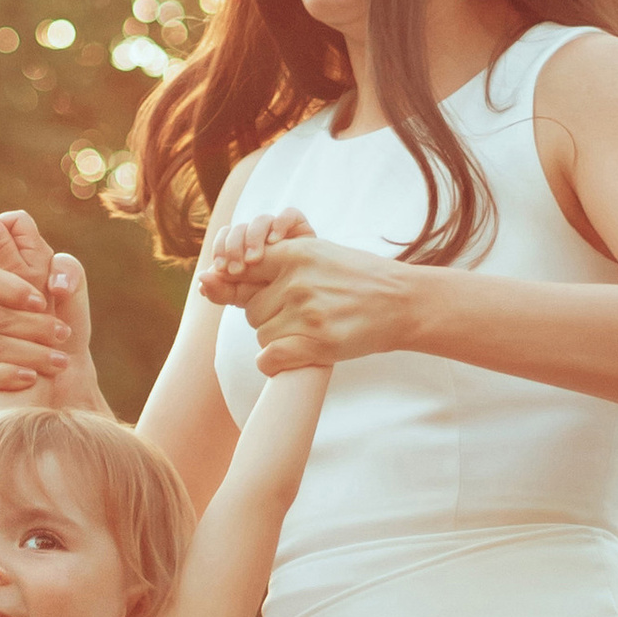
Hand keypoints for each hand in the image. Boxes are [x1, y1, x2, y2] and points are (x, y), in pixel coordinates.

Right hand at [0, 211, 99, 407]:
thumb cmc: (60, 321)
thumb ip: (67, 270)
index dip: (13, 291)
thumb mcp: (70, 290)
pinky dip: (8, 375)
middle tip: (63, 334)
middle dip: (33, 326)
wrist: (61, 370)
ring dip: (30, 353)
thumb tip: (58, 285)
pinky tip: (31, 377)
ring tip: (59, 361)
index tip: (42, 303)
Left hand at [197, 206, 314, 304]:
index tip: (221, 269)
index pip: (225, 238)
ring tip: (254, 258)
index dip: (220, 249)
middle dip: (233, 245)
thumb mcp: (253, 301)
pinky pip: (290, 215)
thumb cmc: (287, 310)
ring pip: (261, 220)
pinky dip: (280, 223)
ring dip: (253, 236)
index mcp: (245, 254)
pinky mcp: (304, 232)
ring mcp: (283, 235)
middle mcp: (262, 241)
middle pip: (240, 228)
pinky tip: (276, 242)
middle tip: (235, 268)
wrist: (322, 307)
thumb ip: (227, 292)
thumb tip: (201, 281)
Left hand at [197, 220, 422, 371]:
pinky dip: (273, 363)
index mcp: (296, 253)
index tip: (250, 295)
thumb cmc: (358, 278)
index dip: (238, 285)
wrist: (404, 302)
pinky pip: (269, 359)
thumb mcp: (319, 254)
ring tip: (307, 331)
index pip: (242, 268)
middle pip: (250, 309)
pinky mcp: (319, 343)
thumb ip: (275, 261)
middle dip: (267, 316)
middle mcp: (298, 281)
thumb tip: (214, 276)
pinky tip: (291, 356)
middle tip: (298, 316)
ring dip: (276, 339)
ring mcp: (308, 312)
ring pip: (261, 335)